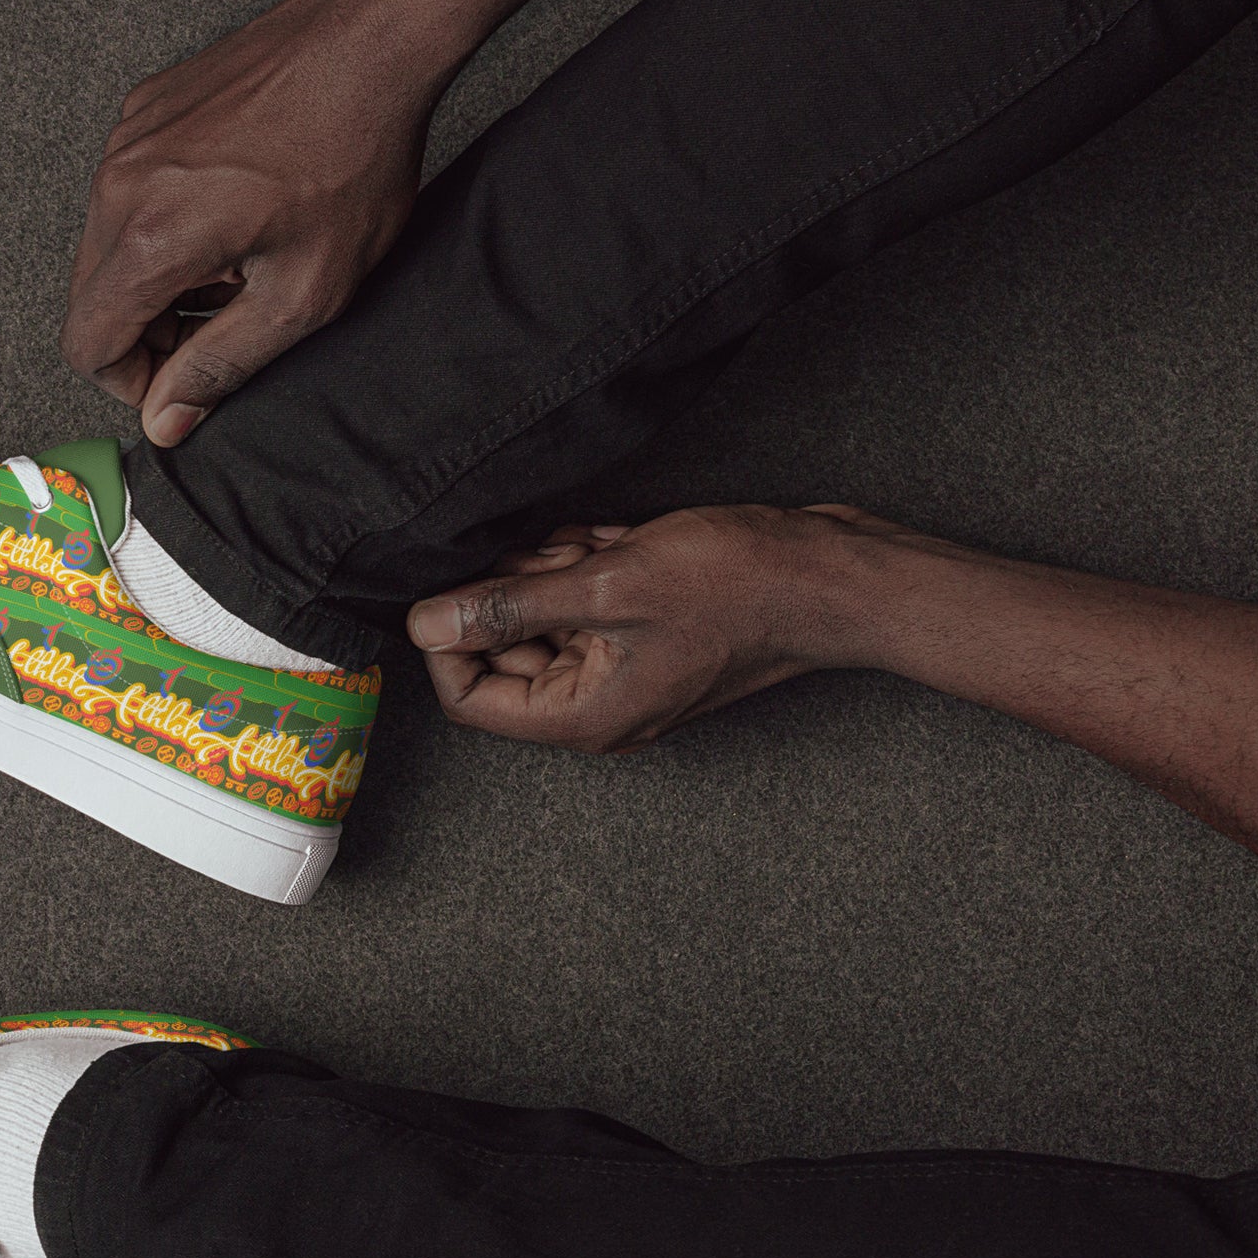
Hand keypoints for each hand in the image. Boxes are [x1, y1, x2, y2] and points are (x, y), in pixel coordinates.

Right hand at [61, 0, 436, 447]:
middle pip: (90, 299)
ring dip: (159, 278)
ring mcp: (127, 139)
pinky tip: (233, 214)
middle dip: (147, 331)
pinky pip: (127, 195)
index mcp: (152, 237)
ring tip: (239, 263)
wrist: (368, 39)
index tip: (186, 379)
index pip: (87, 344)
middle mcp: (120, 183)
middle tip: (225, 321)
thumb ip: (222, 366)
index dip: (133, 383)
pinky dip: (164, 226)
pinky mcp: (144, 110)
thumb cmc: (353, 158)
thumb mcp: (303, 294)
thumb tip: (166, 421)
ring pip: (106, 248)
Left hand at [408, 505, 911, 751]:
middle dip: (513, 594)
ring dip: (555, 572)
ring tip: (593, 545)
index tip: (459, 583)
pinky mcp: (647, 636)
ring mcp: (626, 671)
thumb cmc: (738, 586)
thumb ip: (509, 606)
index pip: (469, 698)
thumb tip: (425, 623)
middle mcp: (600, 705)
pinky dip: (591, 566)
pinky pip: (589, 603)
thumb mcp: (607, 586)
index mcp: (583, 715)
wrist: (832, 576)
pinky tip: (620, 542)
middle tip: (550, 553)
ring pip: (547, 620)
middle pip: (505, 654)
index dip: (449, 640)